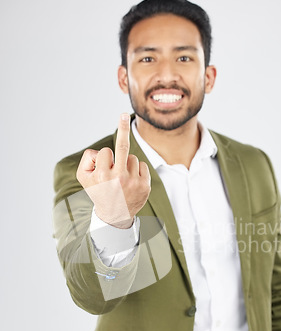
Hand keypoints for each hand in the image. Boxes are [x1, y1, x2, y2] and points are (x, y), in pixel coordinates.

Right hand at [76, 113, 150, 227]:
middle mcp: (118, 178)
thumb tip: (103, 151)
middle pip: (122, 146)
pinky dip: (136, 170)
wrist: (114, 215)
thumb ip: (88, 159)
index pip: (106, 152)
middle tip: (122, 115)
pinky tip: (131, 182)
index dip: (103, 158)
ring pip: (131, 158)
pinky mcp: (145, 185)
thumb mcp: (84, 177)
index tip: (102, 168)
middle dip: (122, 128)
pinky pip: (142, 165)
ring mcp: (133, 182)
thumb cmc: (98, 191)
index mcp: (103, 175)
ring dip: (126, 164)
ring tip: (121, 180)